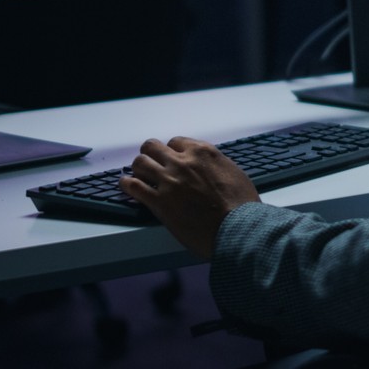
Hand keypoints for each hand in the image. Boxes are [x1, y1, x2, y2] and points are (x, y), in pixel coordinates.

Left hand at [119, 137, 259, 259]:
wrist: (237, 228)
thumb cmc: (241, 204)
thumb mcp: (233, 173)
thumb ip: (215, 165)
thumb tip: (208, 169)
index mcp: (202, 152)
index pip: (176, 142)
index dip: (172, 151)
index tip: (172, 160)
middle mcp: (182, 162)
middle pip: (153, 147)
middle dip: (151, 154)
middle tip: (152, 165)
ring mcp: (168, 180)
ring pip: (140, 163)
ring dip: (139, 169)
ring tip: (138, 176)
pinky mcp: (158, 201)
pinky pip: (132, 186)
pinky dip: (126, 184)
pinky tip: (126, 186)